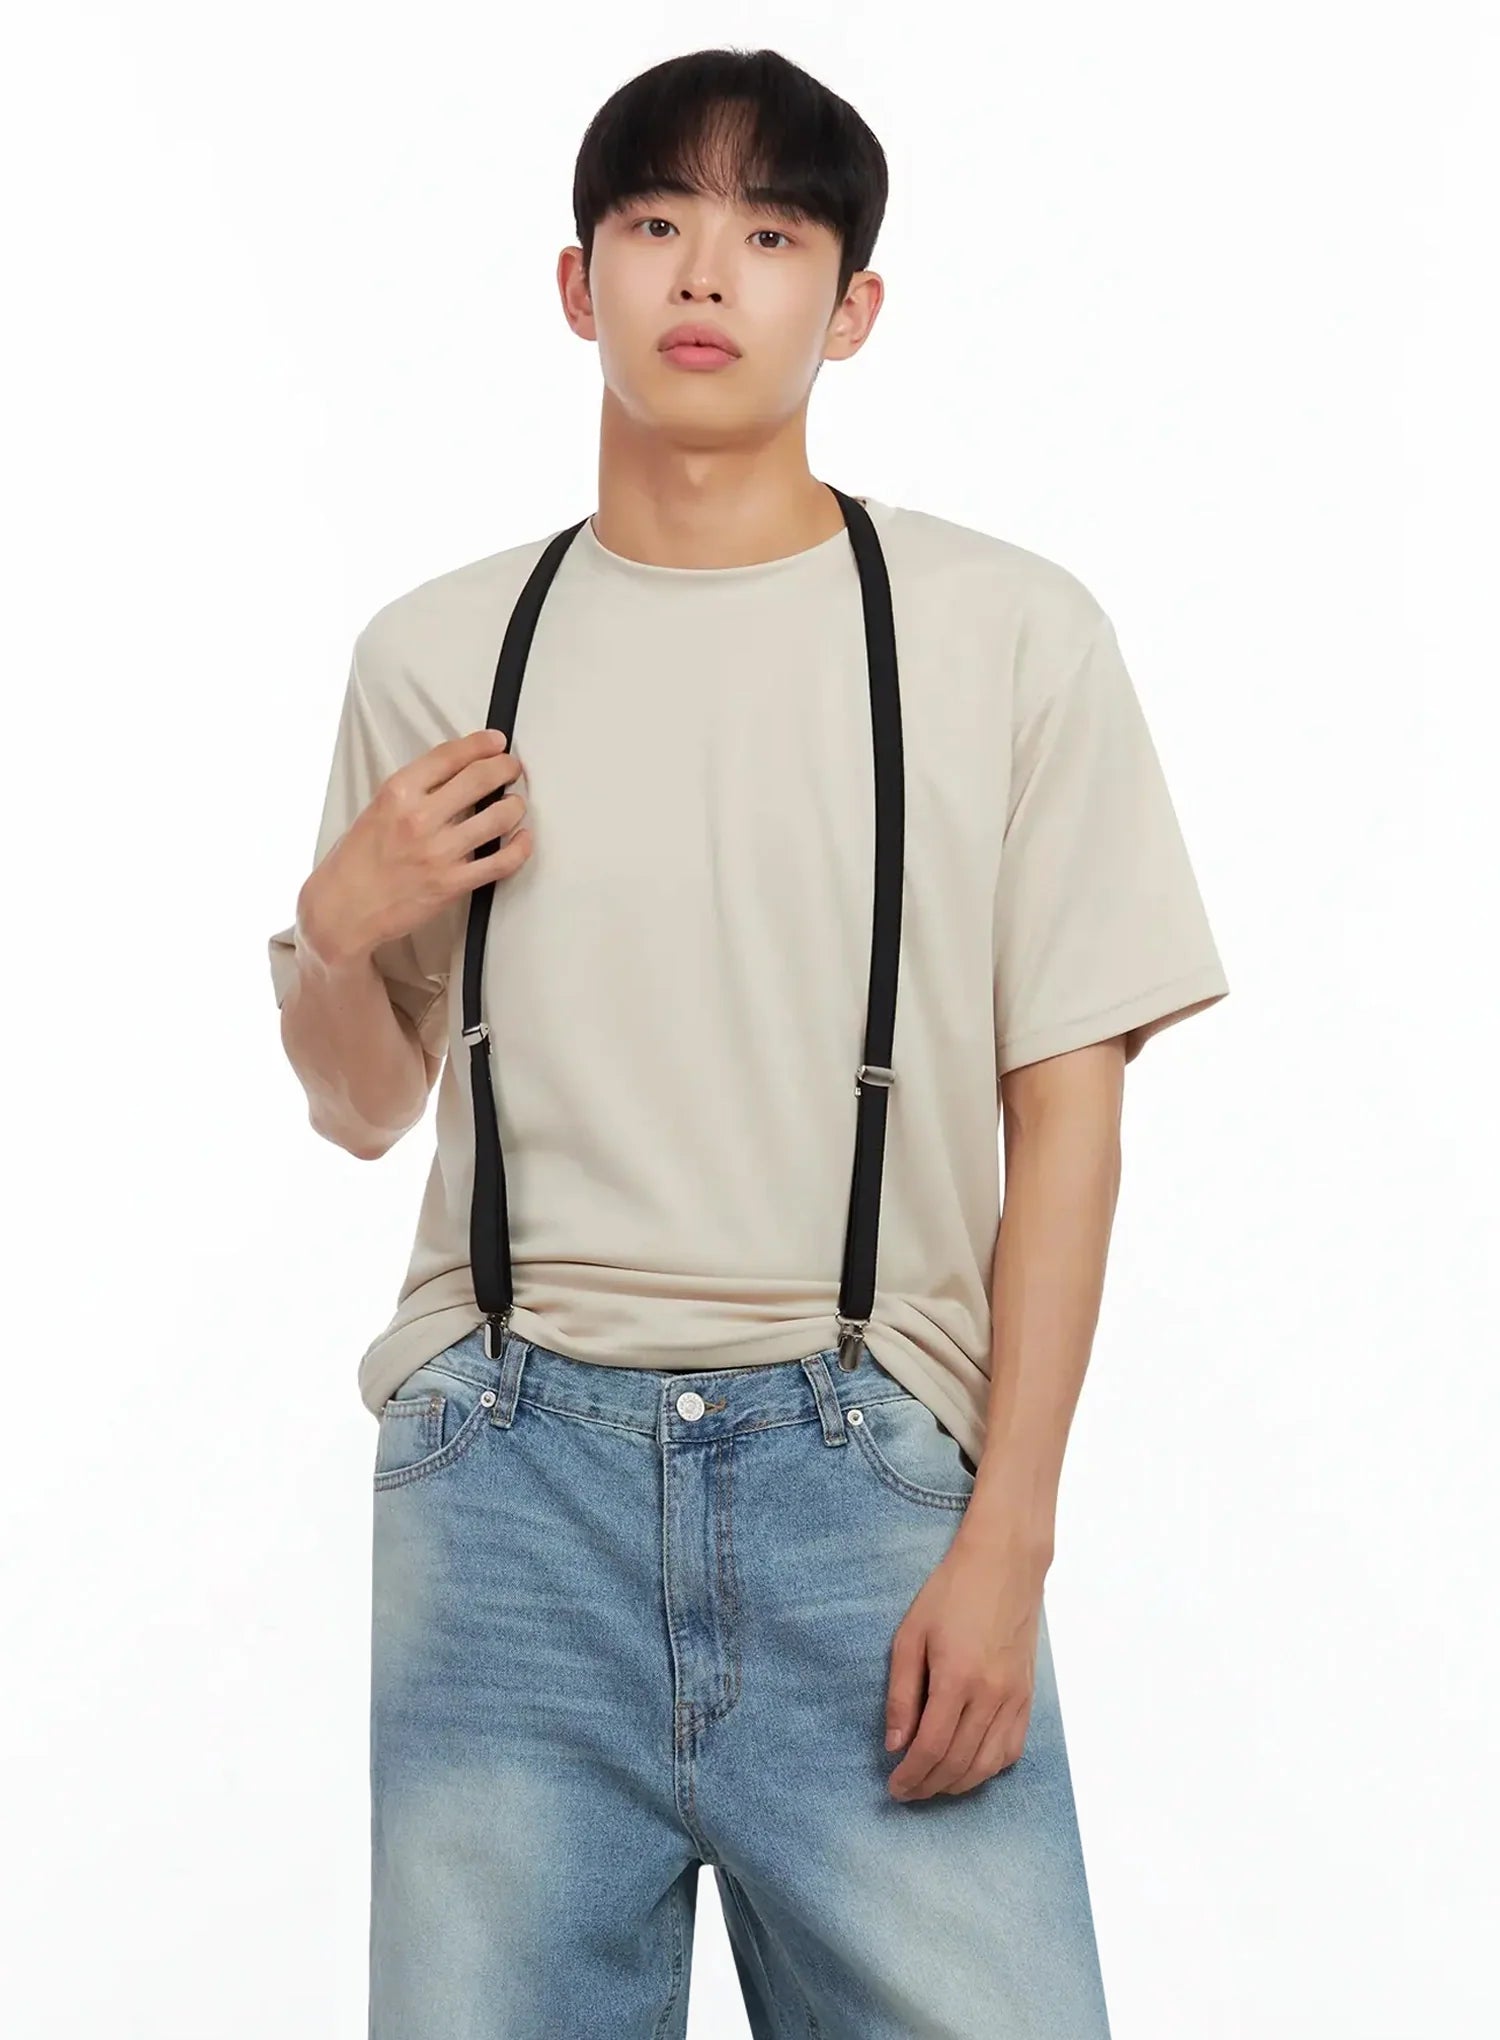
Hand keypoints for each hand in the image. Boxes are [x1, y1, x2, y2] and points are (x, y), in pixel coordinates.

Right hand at [302, 729, 529, 969]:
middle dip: (505, 768)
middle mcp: (419, 819)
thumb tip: (458, 773)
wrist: (343, 909)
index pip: (450, 756)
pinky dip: (520, 847)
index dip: (481, 744)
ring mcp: (438, 853)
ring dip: (515, 806)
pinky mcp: (453, 884)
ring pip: (499, 817)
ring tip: (514, 805)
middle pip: (481, 779)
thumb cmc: (357, 859)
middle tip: (511, 768)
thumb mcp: (377, 809)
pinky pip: (501, 862)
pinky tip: (523, 839)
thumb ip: (415, 791)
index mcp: (397, 793)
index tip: (496, 742)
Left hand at [883, 1529, 1046, 1800]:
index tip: (893, 1787)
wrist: (1004, 1566)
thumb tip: (895, 1745)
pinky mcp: (1028, 1696)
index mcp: (957, 1679)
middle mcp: (991, 1695)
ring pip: (988, 1765)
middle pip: (959, 1764)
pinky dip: (989, 1769)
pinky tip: (969, 1768)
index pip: (931, 1748)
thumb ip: (902, 1694)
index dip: (910, 1776)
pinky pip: (1012, 1750)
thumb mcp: (910, 1635)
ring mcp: (1015, 1698)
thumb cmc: (951, 1593)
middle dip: (929, 1786)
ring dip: (958, 1784)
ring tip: (932, 1785)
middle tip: (907, 1792)